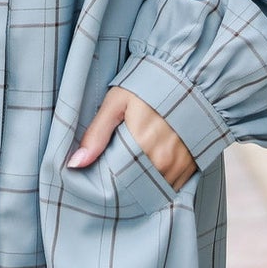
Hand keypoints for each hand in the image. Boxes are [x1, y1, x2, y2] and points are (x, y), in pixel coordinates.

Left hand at [65, 86, 196, 189]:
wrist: (187, 78)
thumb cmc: (148, 87)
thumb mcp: (116, 103)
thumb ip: (96, 134)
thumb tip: (75, 163)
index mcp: (142, 146)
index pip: (117, 179)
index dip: (107, 179)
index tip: (100, 173)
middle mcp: (163, 161)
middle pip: (135, 187)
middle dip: (124, 184)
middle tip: (117, 169)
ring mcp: (179, 165)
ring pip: (154, 189)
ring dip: (142, 185)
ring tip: (134, 169)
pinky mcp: (191, 166)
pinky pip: (171, 187)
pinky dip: (160, 182)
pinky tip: (152, 170)